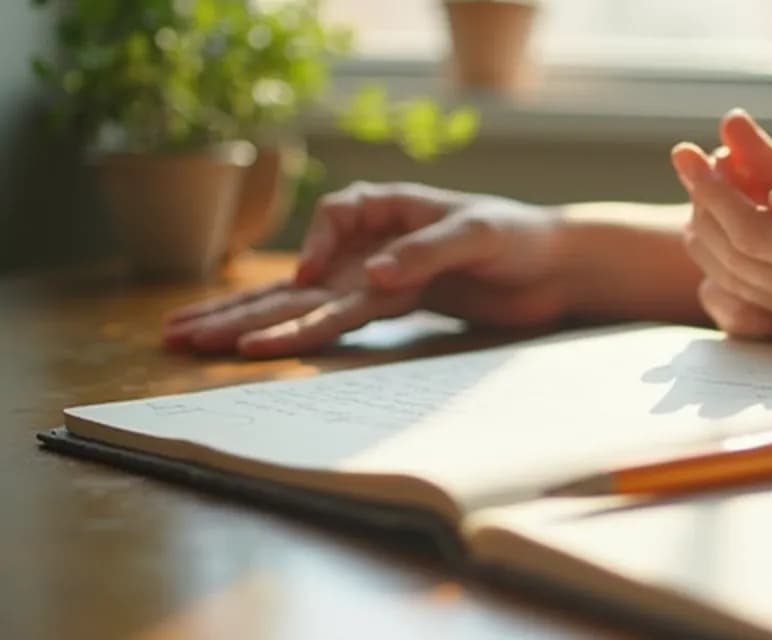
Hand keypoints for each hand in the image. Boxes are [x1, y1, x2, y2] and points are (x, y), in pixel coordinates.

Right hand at [163, 182, 570, 357]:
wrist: (557, 264)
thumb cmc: (522, 234)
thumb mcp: (480, 236)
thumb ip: (427, 253)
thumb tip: (372, 276)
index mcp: (391, 209)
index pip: (337, 218)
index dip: (319, 247)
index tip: (310, 274)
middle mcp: (373, 244)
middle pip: (298, 276)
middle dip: (241, 304)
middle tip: (179, 333)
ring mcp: (376, 278)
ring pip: (304, 304)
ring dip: (252, 325)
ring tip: (190, 343)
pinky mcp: (393, 306)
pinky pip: (337, 324)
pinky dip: (296, 338)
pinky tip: (254, 350)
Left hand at [687, 109, 771, 338]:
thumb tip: (771, 195)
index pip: (750, 227)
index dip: (710, 188)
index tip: (686, 152)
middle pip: (734, 258)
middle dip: (702, 208)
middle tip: (688, 165)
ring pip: (739, 287)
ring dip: (709, 242)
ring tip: (702, 197)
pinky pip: (758, 312)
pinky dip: (731, 276)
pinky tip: (727, 247)